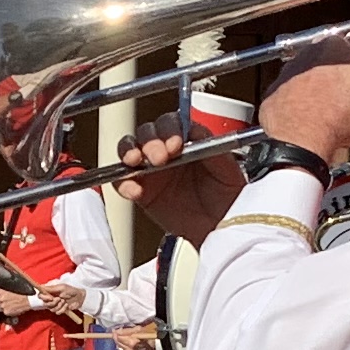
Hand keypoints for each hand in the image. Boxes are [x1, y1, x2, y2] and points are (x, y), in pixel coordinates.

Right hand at [117, 128, 243, 245]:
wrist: (220, 226)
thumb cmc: (226, 195)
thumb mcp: (227, 168)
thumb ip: (211, 147)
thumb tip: (195, 129)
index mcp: (186, 139)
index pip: (170, 123)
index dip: (169, 129)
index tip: (175, 143)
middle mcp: (165, 149)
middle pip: (147, 133)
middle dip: (150, 142)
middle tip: (159, 157)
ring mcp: (151, 170)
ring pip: (129, 150)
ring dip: (129, 152)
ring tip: (135, 162)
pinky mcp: (141, 191)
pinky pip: (123, 181)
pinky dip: (123, 183)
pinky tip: (134, 190)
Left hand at [258, 52, 349, 165]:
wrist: (301, 142)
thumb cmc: (338, 117)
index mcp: (333, 45)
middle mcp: (306, 53)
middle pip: (329, 62)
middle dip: (339, 77)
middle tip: (349, 100)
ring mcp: (287, 73)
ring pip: (309, 77)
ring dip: (319, 89)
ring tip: (331, 112)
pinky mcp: (274, 92)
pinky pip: (291, 93)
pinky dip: (299, 103)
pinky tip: (312, 117)